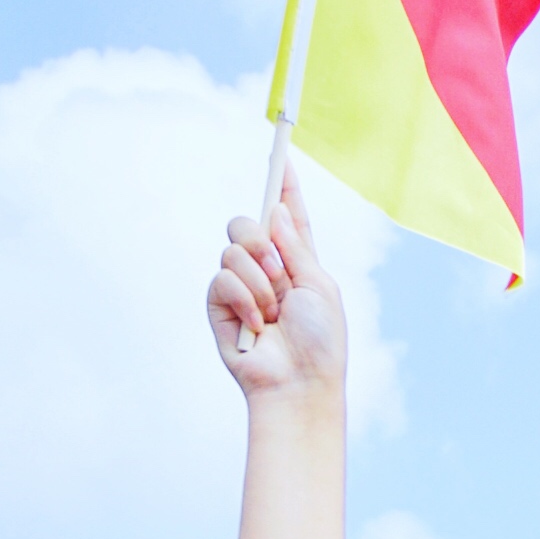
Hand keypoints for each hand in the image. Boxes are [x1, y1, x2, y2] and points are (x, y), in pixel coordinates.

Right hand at [208, 174, 345, 395]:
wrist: (298, 382)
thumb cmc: (320, 341)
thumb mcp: (319, 286)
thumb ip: (296, 246)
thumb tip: (274, 210)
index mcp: (297, 263)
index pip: (287, 217)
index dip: (284, 188)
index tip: (282, 156)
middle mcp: (267, 270)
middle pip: (246, 224)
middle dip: (260, 241)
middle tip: (279, 272)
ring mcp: (240, 287)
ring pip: (232, 249)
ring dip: (258, 280)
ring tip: (273, 313)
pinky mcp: (219, 305)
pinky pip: (221, 278)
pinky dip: (243, 299)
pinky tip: (256, 325)